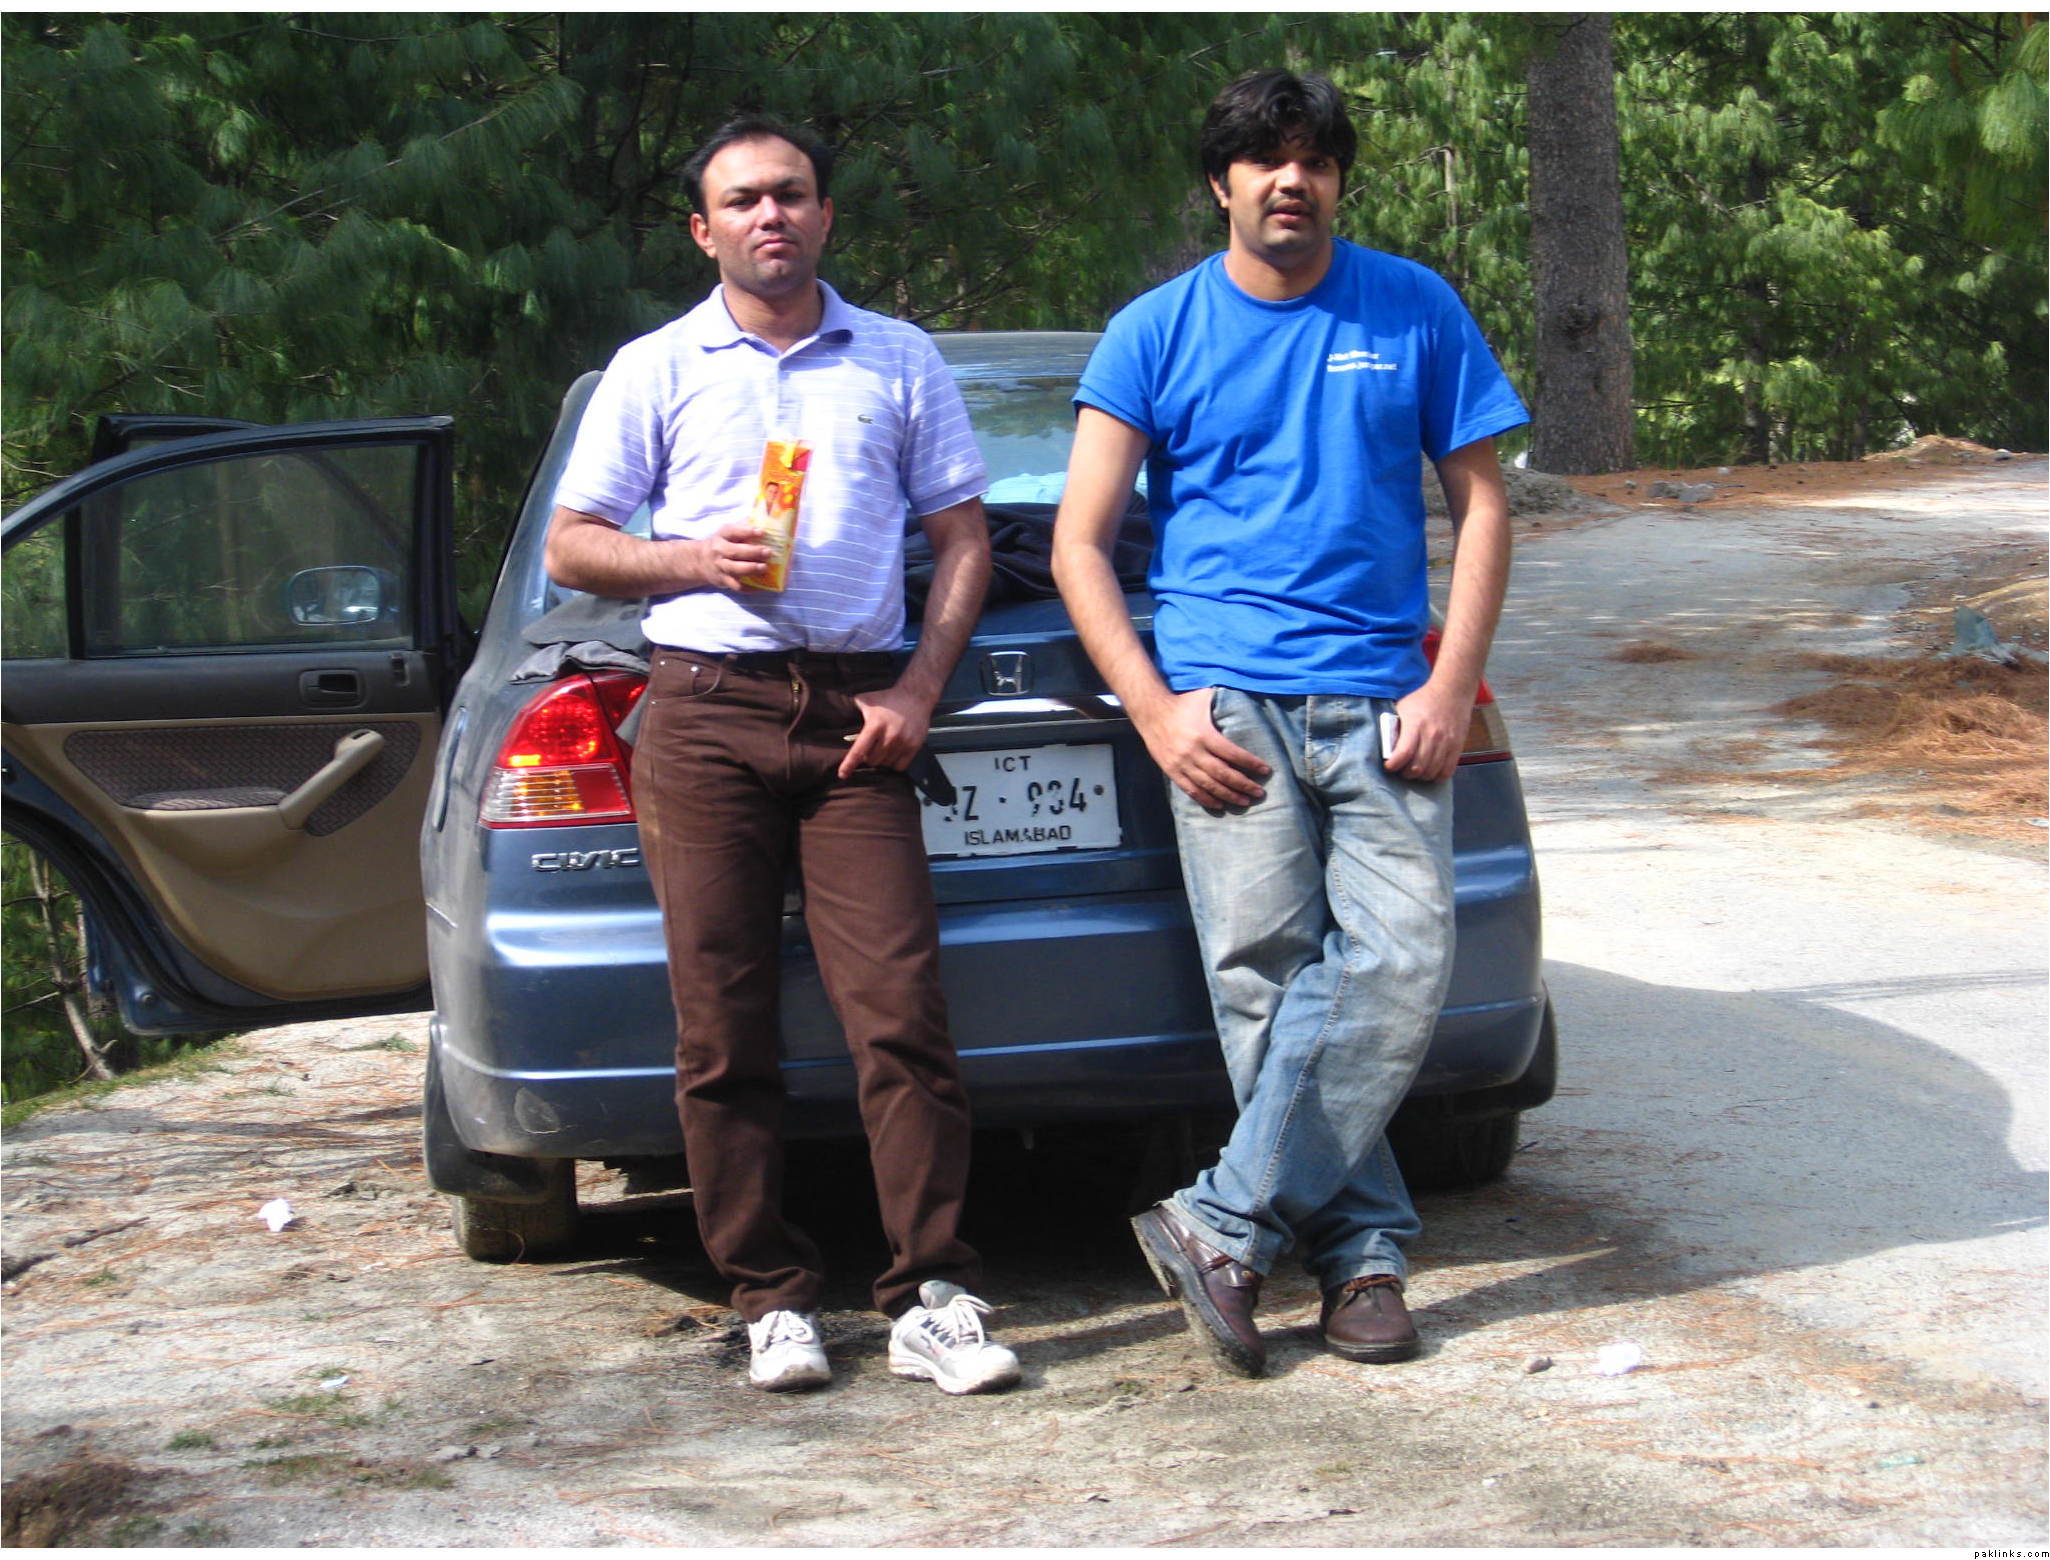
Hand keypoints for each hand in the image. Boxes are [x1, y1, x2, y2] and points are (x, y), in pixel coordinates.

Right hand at [697, 523, 771, 589]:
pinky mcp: (723, 580)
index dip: (748, 531)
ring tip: (765, 568)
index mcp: (722, 536)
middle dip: (753, 552)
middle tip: (768, 552)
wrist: (699, 560)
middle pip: (736, 552)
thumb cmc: (721, 543)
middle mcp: (719, 551)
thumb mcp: (727, 532)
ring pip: (736, 569)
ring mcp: (720, 567)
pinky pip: (736, 586)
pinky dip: (749, 588)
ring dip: (751, 569)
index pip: (734, 532)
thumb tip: (765, 517)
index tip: (762, 532)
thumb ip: (742, 527)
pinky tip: (761, 586)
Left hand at [840, 683, 932, 776]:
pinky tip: (893, 753)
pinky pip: (900, 766)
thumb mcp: (866, 700)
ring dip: (882, 760)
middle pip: (872, 761)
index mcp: (875, 725)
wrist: (915, 696)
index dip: (849, 764)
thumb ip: (851, 708)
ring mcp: (903, 742)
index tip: (842, 774)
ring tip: (883, 747)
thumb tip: (834, 714)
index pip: (859, 750)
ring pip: (886, 764)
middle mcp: (889, 736)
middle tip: (871, 747)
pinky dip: (894, 764)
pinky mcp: (914, 746)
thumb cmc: (887, 698)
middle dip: (868, 757)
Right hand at [1141, 688, 1269, 808]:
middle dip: (1244, 785)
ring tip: (1245, 801)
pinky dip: (1207, 799)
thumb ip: (1224, 700)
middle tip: (1259, 793)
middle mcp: (1193, 752)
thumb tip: (1248, 697)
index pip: (1233, 754)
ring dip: (1229, 796)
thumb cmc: (1182, 702)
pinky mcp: (1171, 771)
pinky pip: (1191, 790)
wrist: (1150, 711)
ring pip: (1209, 785)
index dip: (1251, 764)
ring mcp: (1181, 764)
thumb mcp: (1204, 696)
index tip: (1266, 770)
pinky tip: (1220, 805)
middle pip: (1223, 774)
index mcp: (1204, 734)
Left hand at [1386, 681, 1472, 782]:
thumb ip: (1395, 727)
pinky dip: (1437, 776)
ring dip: (1420, 776)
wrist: (1452, 691)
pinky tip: (1430, 771)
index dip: (1394, 765)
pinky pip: (1447, 771)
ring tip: (1415, 770)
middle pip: (1418, 767)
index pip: (1404, 753)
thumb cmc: (1423, 700)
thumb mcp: (1403, 708)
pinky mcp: (1457, 747)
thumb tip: (1386, 747)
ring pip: (1431, 772)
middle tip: (1401, 770)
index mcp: (1416, 725)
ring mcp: (1447, 742)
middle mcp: (1432, 735)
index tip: (1388, 766)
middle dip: (1405, 774)